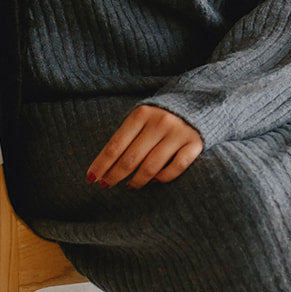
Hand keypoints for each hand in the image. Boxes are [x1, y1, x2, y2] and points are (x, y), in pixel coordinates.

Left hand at [87, 105, 202, 189]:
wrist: (198, 105)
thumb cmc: (160, 117)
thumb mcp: (141, 118)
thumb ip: (127, 137)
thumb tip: (104, 167)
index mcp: (141, 114)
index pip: (115, 145)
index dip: (101, 164)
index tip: (91, 178)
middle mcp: (159, 122)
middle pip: (130, 158)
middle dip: (114, 175)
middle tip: (105, 185)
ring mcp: (178, 133)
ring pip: (151, 167)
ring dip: (136, 181)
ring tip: (129, 186)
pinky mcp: (195, 144)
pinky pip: (175, 169)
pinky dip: (162, 178)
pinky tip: (153, 181)